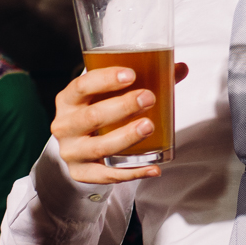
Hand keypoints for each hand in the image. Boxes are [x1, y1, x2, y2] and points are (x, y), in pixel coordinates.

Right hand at [51, 63, 189, 183]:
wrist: (79, 145)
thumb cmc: (98, 111)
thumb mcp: (109, 94)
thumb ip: (144, 79)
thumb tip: (180, 68)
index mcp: (68, 100)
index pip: (82, 86)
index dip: (105, 79)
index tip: (131, 74)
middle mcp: (65, 125)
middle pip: (92, 116)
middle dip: (123, 107)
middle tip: (149, 98)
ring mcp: (72, 151)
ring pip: (100, 147)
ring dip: (127, 137)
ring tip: (149, 126)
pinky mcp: (81, 173)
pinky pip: (107, 175)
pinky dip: (132, 173)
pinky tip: (153, 167)